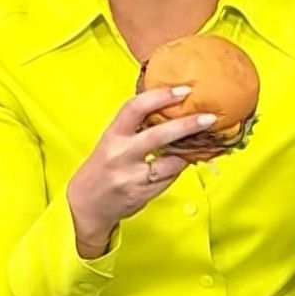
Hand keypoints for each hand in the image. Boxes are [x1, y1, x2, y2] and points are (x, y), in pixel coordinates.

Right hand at [65, 86, 218, 254]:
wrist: (85, 205)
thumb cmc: (103, 167)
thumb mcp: (112, 142)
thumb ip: (136, 127)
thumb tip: (173, 109)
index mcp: (112, 135)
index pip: (135, 108)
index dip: (161, 96)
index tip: (184, 90)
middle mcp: (120, 155)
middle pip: (159, 135)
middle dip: (188, 125)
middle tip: (209, 117)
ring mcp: (131, 177)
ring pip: (172, 161)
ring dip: (188, 152)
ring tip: (200, 143)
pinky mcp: (142, 194)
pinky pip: (170, 178)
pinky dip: (179, 169)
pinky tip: (183, 162)